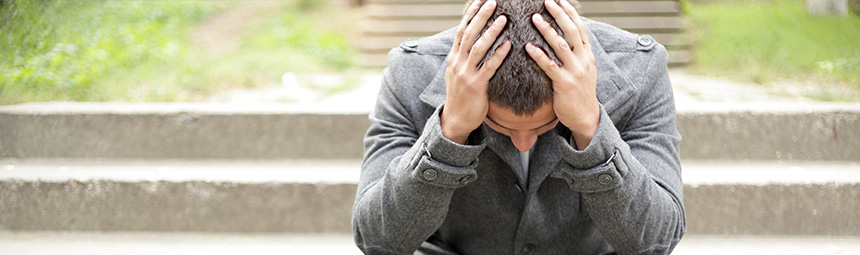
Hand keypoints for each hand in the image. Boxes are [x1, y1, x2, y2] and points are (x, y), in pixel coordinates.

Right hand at [441, 0, 510, 143]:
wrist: (456, 119)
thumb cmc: (462, 95)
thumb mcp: (459, 72)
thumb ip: (466, 57)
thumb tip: (475, 41)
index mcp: (454, 57)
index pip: (462, 30)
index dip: (471, 14)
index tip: (480, 0)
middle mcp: (457, 62)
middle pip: (469, 34)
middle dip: (481, 16)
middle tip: (492, 1)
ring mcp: (465, 74)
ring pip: (478, 48)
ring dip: (491, 32)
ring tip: (504, 18)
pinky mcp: (476, 85)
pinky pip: (488, 67)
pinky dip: (498, 54)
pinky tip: (508, 45)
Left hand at [526, 0, 598, 149]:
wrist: (586, 117)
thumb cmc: (579, 93)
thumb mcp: (583, 69)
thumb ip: (576, 53)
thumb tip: (565, 37)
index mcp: (588, 55)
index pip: (580, 28)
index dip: (570, 13)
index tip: (560, 0)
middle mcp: (584, 60)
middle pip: (572, 31)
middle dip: (559, 14)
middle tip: (546, 1)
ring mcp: (575, 71)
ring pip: (561, 45)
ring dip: (547, 30)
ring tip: (534, 17)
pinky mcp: (564, 84)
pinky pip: (550, 66)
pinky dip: (539, 55)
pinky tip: (528, 46)